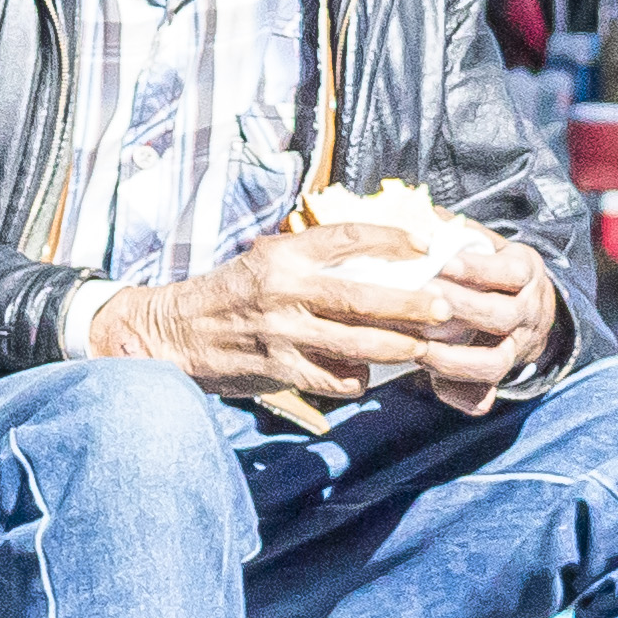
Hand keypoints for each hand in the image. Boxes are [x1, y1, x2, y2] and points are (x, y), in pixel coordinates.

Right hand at [92, 222, 522, 410]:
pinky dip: (356, 380)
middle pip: (364, 296)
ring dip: (398, 348)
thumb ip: (308, 258)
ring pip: (358, 344)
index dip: (393, 239)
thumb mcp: (261, 262)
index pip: (348, 238)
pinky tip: (366, 377)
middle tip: (447, 308)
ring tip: (423, 348)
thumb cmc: (225, 296)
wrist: (170, 334)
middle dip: (413, 304)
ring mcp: (282, 333)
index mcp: (282, 256)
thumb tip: (369, 255)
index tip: (426, 245)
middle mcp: (284, 290)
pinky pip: (334, 379)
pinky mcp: (278, 370)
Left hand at [404, 223, 561, 414]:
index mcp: (526, 272)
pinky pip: (483, 392)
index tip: (444, 262)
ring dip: (454, 358)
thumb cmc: (491, 267)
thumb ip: (460, 234)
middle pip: (502, 316)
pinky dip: (456, 390)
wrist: (528, 307)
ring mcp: (518, 347)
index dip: (477, 270)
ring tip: (418, 347)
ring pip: (494, 362)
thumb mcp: (487, 244)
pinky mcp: (499, 375)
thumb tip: (427, 214)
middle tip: (425, 301)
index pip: (509, 273)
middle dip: (461, 309)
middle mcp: (529, 312)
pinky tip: (427, 377)